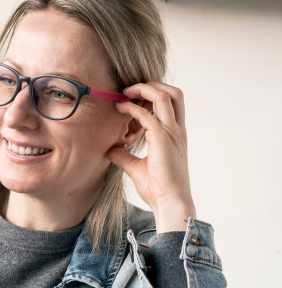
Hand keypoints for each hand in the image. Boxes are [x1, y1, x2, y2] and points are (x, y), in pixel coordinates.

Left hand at [106, 81, 195, 231]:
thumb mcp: (136, 168)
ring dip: (144, 89)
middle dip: (152, 85)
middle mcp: (176, 130)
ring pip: (164, 96)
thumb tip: (109, 149)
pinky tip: (120, 108)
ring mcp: (172, 133)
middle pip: (173, 92)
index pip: (171, 103)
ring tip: (125, 92)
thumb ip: (124, 156)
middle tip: (129, 89)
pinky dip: (132, 108)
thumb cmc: (158, 189)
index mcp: (175, 135)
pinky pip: (147, 115)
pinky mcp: (163, 139)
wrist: (170, 202)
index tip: (132, 97)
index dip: (153, 95)